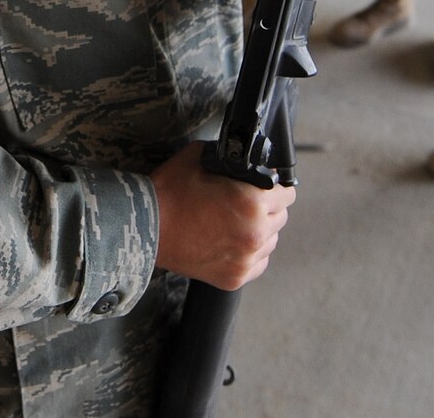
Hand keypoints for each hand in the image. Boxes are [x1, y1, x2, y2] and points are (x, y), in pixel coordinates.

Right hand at [151, 142, 297, 291]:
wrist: (146, 228)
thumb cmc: (170, 192)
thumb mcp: (201, 156)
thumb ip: (232, 158)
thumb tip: (247, 160)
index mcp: (252, 202)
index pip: (287, 194)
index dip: (277, 186)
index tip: (268, 186)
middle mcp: (255, 233)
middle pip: (281, 217)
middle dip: (267, 207)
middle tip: (246, 202)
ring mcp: (246, 259)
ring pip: (271, 241)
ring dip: (260, 230)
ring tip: (235, 222)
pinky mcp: (235, 277)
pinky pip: (258, 262)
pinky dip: (249, 252)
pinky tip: (231, 240)